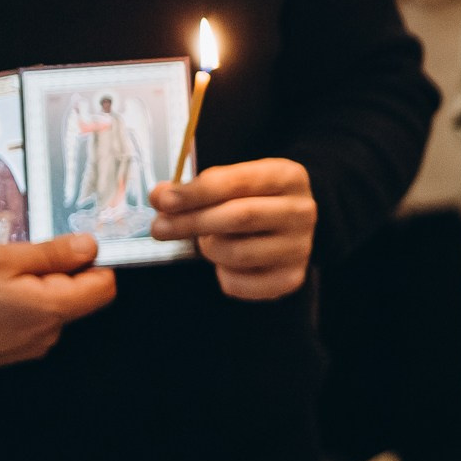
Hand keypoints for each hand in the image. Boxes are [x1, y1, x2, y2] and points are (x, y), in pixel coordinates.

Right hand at [0, 234, 117, 374]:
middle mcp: (47, 334)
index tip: (71, 246)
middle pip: (79, 296)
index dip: (93, 262)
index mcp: (50, 309)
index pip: (104, 287)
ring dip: (34, 287)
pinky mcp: (13, 352)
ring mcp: (30, 347)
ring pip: (52, 307)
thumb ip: (51, 253)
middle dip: (57, 272)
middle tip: (16, 260)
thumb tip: (90, 247)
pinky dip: (19, 304)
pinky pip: (31, 320)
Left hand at [151, 157, 317, 300]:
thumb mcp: (231, 183)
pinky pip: (239, 284)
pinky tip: (224, 262)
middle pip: (239, 217)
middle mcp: (301, 211)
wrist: (287, 228)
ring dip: (209, 248)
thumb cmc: (252, 200)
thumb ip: (196, 189)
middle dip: (192, 222)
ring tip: (206, 240)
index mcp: (289, 177)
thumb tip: (160, 197)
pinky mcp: (290, 278)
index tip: (164, 200)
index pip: (239, 182)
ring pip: (236, 253)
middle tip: (159, 227)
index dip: (197, 191)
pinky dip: (221, 275)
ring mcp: (300, 247)